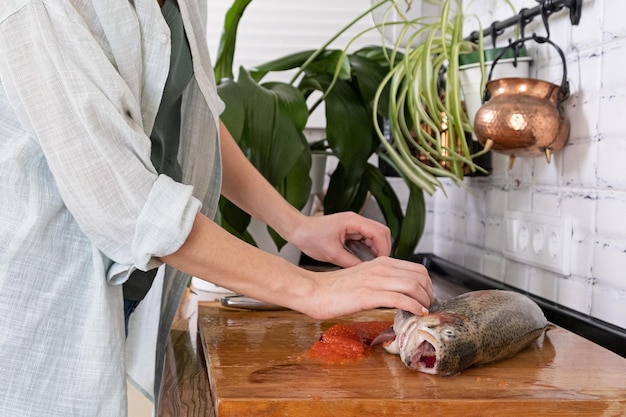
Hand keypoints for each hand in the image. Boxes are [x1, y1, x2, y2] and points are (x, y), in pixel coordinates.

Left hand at [288, 211, 391, 267]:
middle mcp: (355, 220)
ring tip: (374, 265)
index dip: (384, 249)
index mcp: (353, 221)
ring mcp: (353, 225)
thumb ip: (351, 262)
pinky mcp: (350, 231)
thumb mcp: (332, 254)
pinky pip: (366, 239)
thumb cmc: (310, 236)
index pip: (379, 233)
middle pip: (381, 232)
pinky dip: (369, 249)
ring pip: (375, 236)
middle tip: (381, 264)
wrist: (297, 230)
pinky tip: (366, 260)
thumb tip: (364, 271)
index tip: (383, 262)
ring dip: (376, 249)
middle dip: (384, 248)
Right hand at [295, 257, 433, 319]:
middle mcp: (380, 268)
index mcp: (380, 262)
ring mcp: (374, 281)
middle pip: (419, 275)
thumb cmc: (334, 289)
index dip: (428, 284)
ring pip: (412, 285)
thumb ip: (380, 281)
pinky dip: (413, 306)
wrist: (313, 291)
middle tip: (428, 306)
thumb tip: (397, 292)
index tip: (426, 298)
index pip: (416, 268)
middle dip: (429, 292)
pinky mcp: (367, 295)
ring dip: (424, 300)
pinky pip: (399, 298)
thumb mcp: (363, 278)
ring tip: (424, 311)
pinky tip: (416, 313)